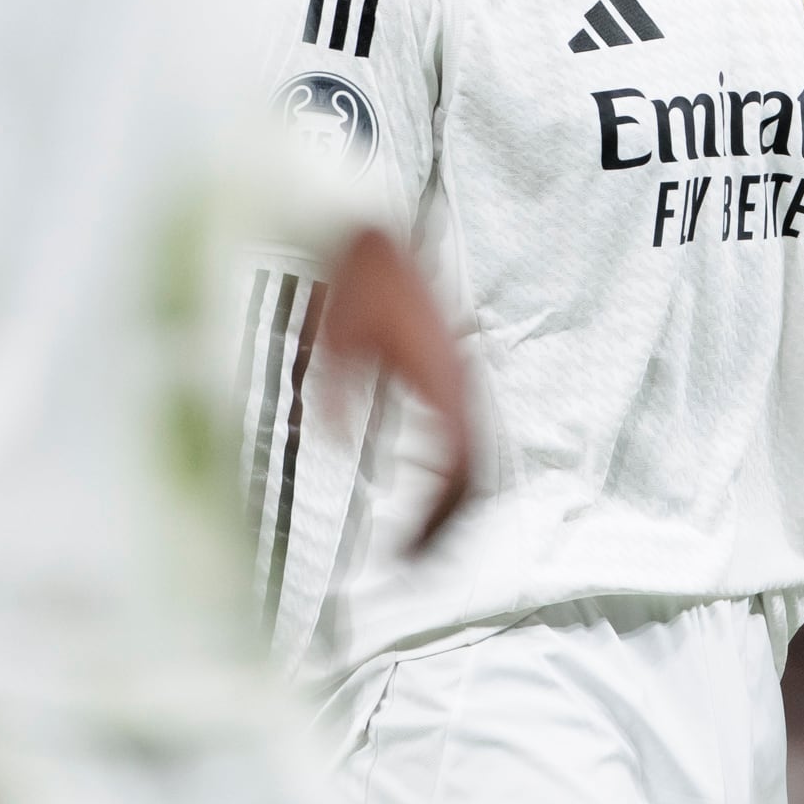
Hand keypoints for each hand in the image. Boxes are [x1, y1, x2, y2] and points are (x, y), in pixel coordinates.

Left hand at [319, 228, 476, 548]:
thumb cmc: (358, 278)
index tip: (407, 560)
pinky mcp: (449, 378)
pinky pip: (463, 443)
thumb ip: (336, 392)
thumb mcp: (336, 337)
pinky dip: (451, 481)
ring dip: (453, 509)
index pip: (456, 474)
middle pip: (474, 478)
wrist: (377, 236)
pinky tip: (427, 496)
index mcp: (443, 383)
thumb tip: (329, 439)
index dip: (436, 524)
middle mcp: (460, 387)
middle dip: (449, 529)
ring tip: (423, 544)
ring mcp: (459, 383)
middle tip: (416, 567)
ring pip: (474, 464)